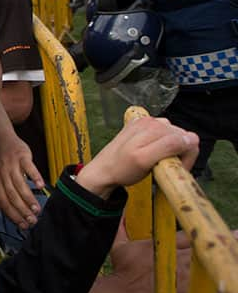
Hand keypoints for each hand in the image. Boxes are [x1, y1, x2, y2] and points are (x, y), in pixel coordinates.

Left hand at [0, 133, 44, 228]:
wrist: (1, 139)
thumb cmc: (3, 163)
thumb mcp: (0, 178)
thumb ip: (6, 193)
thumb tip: (17, 214)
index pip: (3, 202)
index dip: (13, 215)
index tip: (23, 225)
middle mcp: (2, 174)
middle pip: (11, 196)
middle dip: (22, 210)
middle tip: (32, 220)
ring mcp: (12, 165)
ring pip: (19, 184)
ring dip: (28, 198)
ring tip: (37, 209)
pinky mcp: (21, 156)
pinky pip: (28, 168)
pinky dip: (34, 177)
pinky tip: (41, 186)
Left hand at [76, 116, 198, 198]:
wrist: (103, 170)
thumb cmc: (120, 168)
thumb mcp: (144, 161)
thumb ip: (168, 147)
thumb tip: (189, 139)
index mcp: (153, 126)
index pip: (189, 139)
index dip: (187, 157)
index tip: (176, 168)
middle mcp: (152, 122)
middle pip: (183, 137)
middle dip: (180, 154)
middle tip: (165, 167)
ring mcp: (148, 124)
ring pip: (176, 138)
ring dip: (172, 152)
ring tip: (157, 161)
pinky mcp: (144, 129)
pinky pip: (166, 137)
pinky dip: (164, 148)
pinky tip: (153, 155)